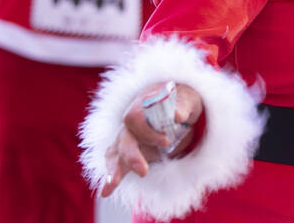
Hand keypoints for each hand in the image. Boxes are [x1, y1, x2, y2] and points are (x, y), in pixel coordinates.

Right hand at [100, 82, 202, 196]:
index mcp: (141, 106)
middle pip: (123, 138)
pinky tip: (106, 191)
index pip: (134, 118)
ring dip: (114, 169)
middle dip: (131, 156)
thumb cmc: (180, 102)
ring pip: (116, 153)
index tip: (166, 141)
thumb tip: (178, 116)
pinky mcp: (129, 152)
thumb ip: (181, 108)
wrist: (175, 106)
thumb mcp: (186, 102)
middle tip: (143, 171)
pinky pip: (117, 163)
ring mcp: (127, 138)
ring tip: (112, 184)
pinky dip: (112, 177)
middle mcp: (130, 123)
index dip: (148, 132)